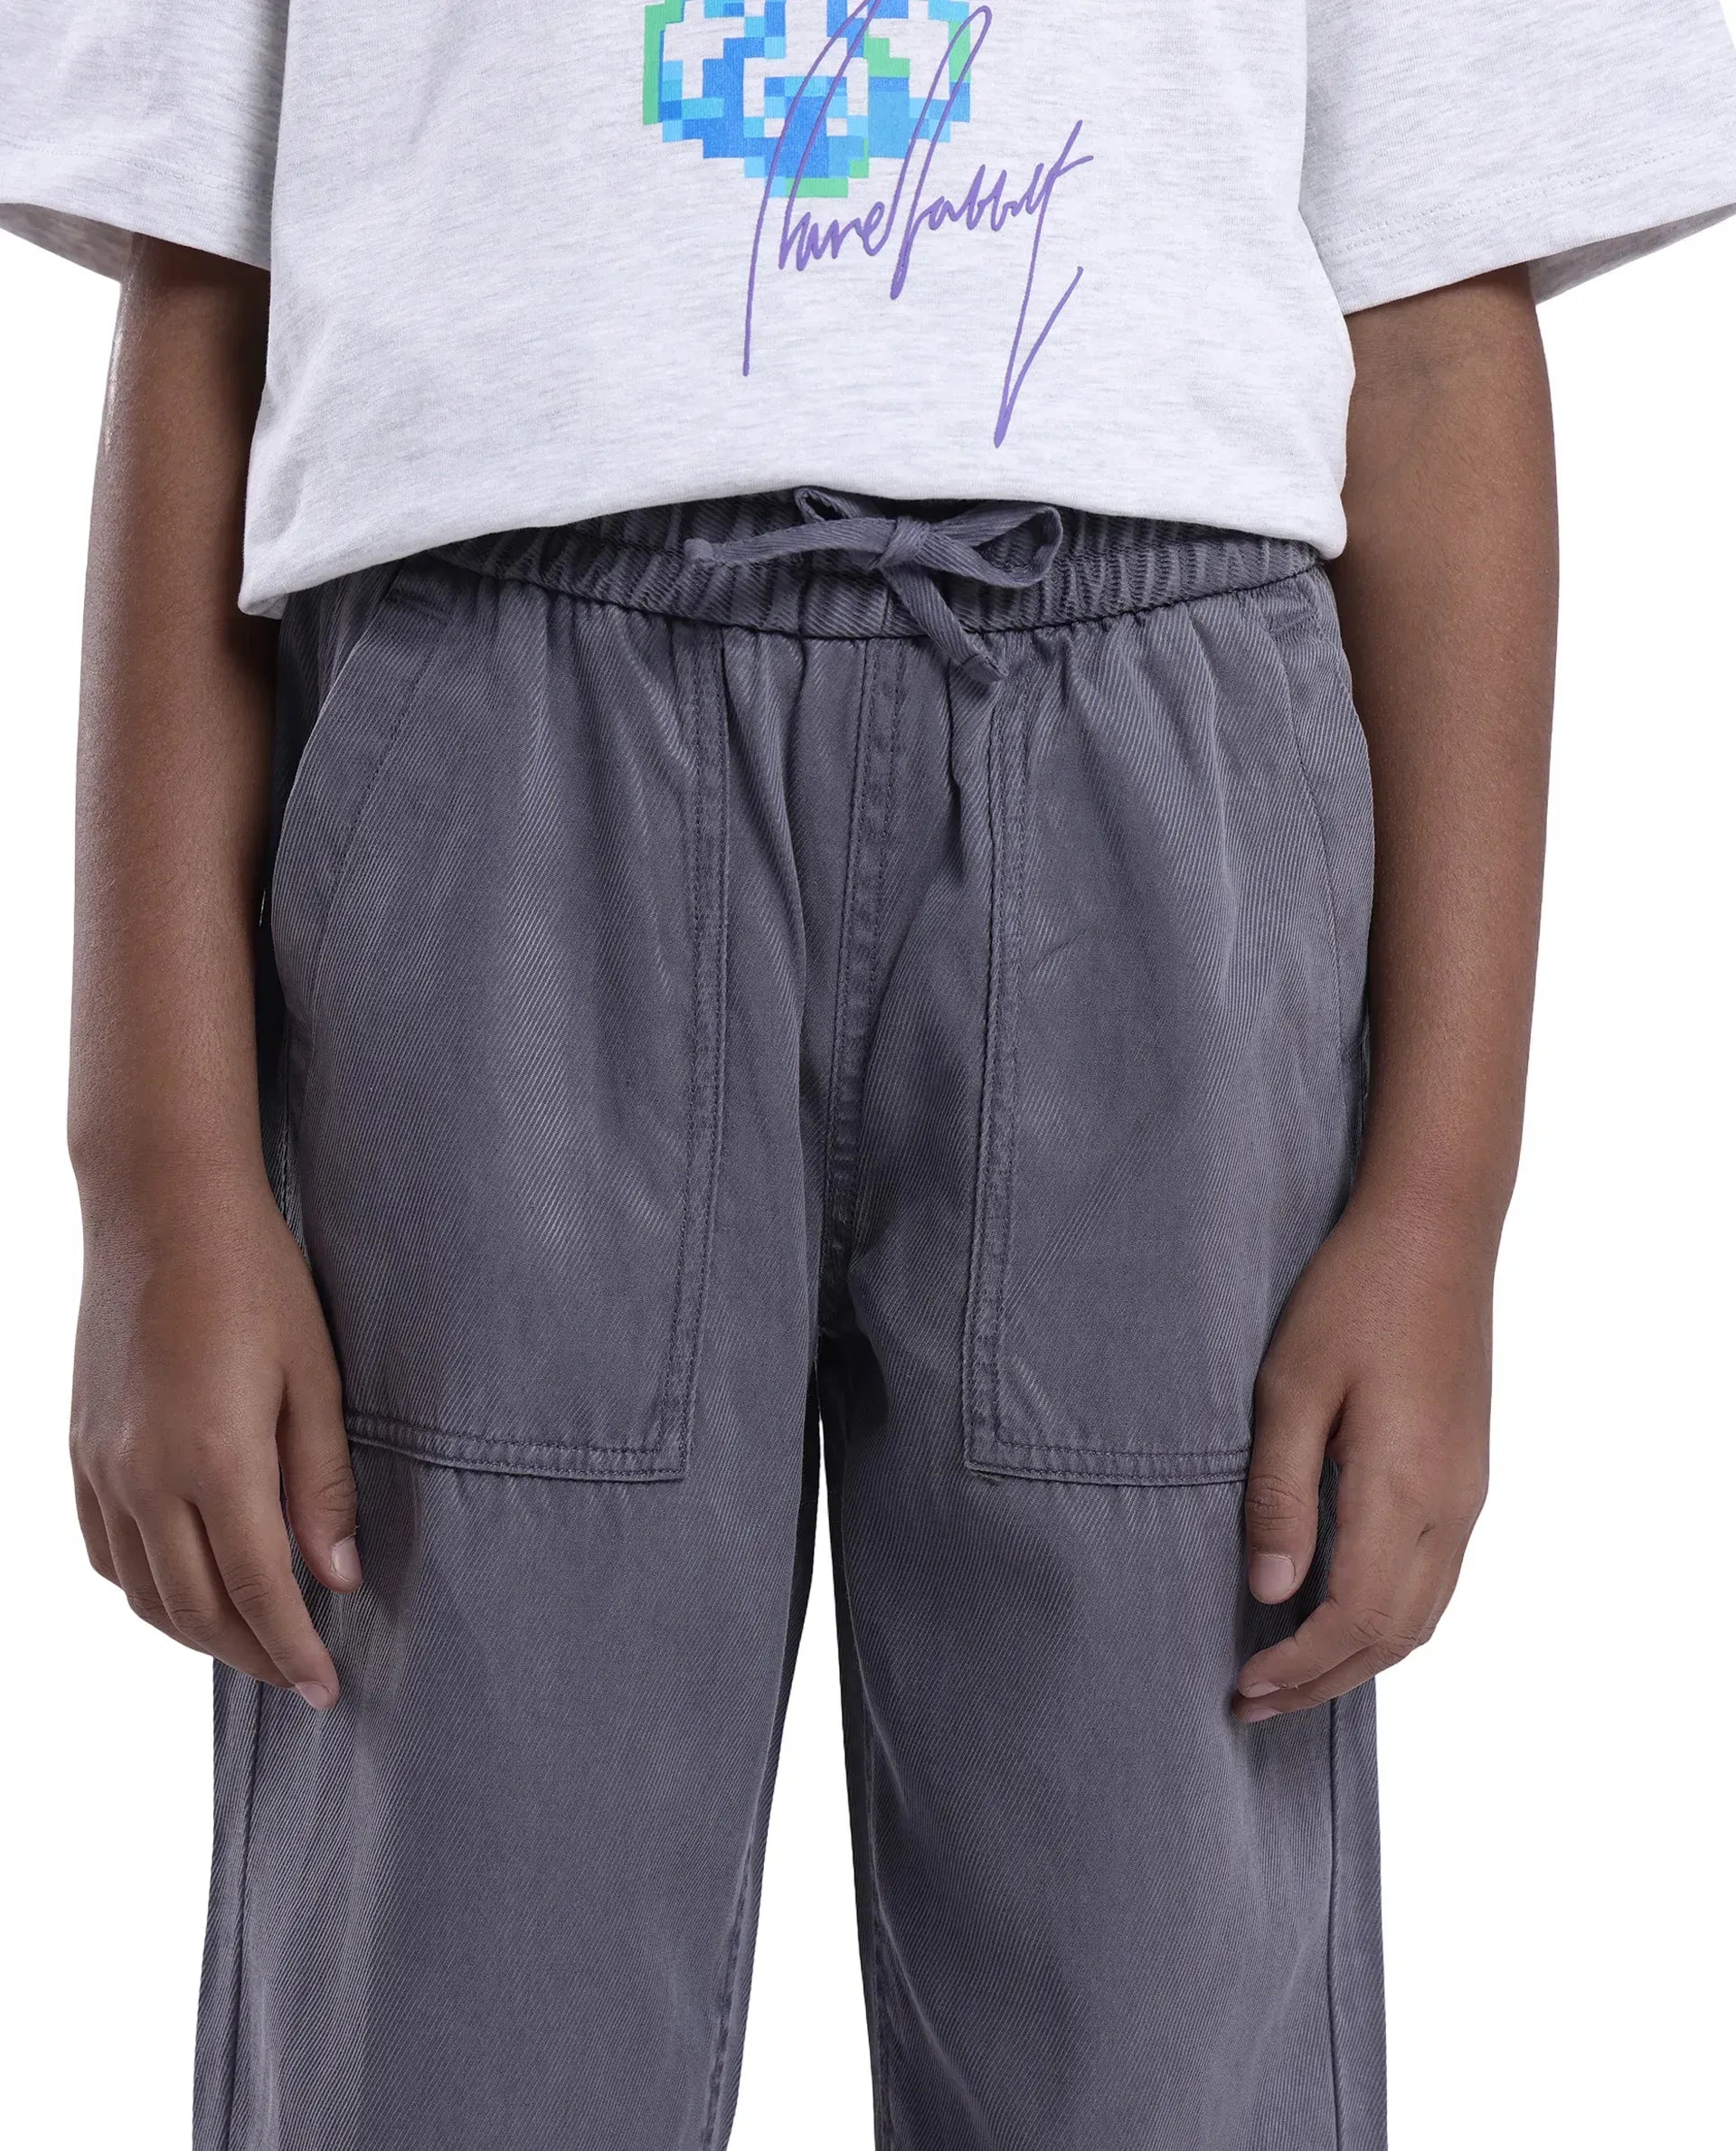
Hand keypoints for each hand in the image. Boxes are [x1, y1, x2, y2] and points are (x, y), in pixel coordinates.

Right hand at [70, 1168, 358, 1706]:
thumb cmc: (256, 1279)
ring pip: (142, 1592)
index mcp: (214, 1458)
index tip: (328, 1689)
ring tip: (254, 1644)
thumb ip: (322, 1483)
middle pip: (196, 1608)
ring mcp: (101, 1465)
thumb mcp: (315, 1374)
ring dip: (198, 1633)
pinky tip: (188, 1589)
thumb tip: (338, 1578)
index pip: (259, 1590)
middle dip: (252, 1655)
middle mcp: (144, 1475)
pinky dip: (146, 1590)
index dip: (294, 1648)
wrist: (160, 1209)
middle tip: (301, 1678)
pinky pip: (105, 1552)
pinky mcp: (79, 1449)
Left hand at [1234, 1197, 1491, 1720]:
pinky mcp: (1468, 1474)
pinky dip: (1390, 1619)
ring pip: (1423, 1616)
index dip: (1297, 1665)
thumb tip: (1271, 1591)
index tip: (1243, 1685)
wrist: (1436, 1232)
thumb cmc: (1352, 1298)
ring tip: (1291, 1673)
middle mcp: (1449, 1508)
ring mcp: (1468, 1494)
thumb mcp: (1292, 1389)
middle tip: (1253, 1702)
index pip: (1352, 1618)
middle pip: (1393, 1636)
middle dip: (1322, 1680)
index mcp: (1402, 1491)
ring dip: (1358, 1658)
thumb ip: (1282, 1495)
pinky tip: (1344, 1613)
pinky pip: (1437, 1580)